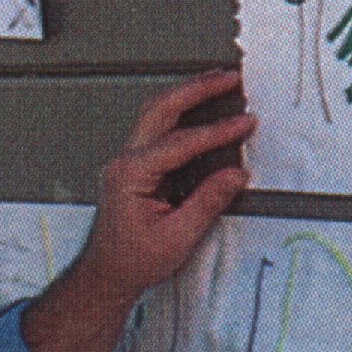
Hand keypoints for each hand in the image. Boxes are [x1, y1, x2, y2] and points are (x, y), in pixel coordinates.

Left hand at [25, 70, 254, 351]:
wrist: (106, 273)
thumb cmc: (132, 259)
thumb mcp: (177, 236)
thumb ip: (207, 201)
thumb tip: (234, 174)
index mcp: (131, 174)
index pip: (181, 142)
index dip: (218, 131)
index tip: (245, 123)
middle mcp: (125, 161)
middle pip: (161, 108)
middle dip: (197, 89)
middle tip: (230, 79)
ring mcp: (129, 161)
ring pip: (157, 112)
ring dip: (188, 94)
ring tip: (219, 84)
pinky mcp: (137, 166)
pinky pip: (160, 129)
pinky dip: (183, 113)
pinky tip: (203, 109)